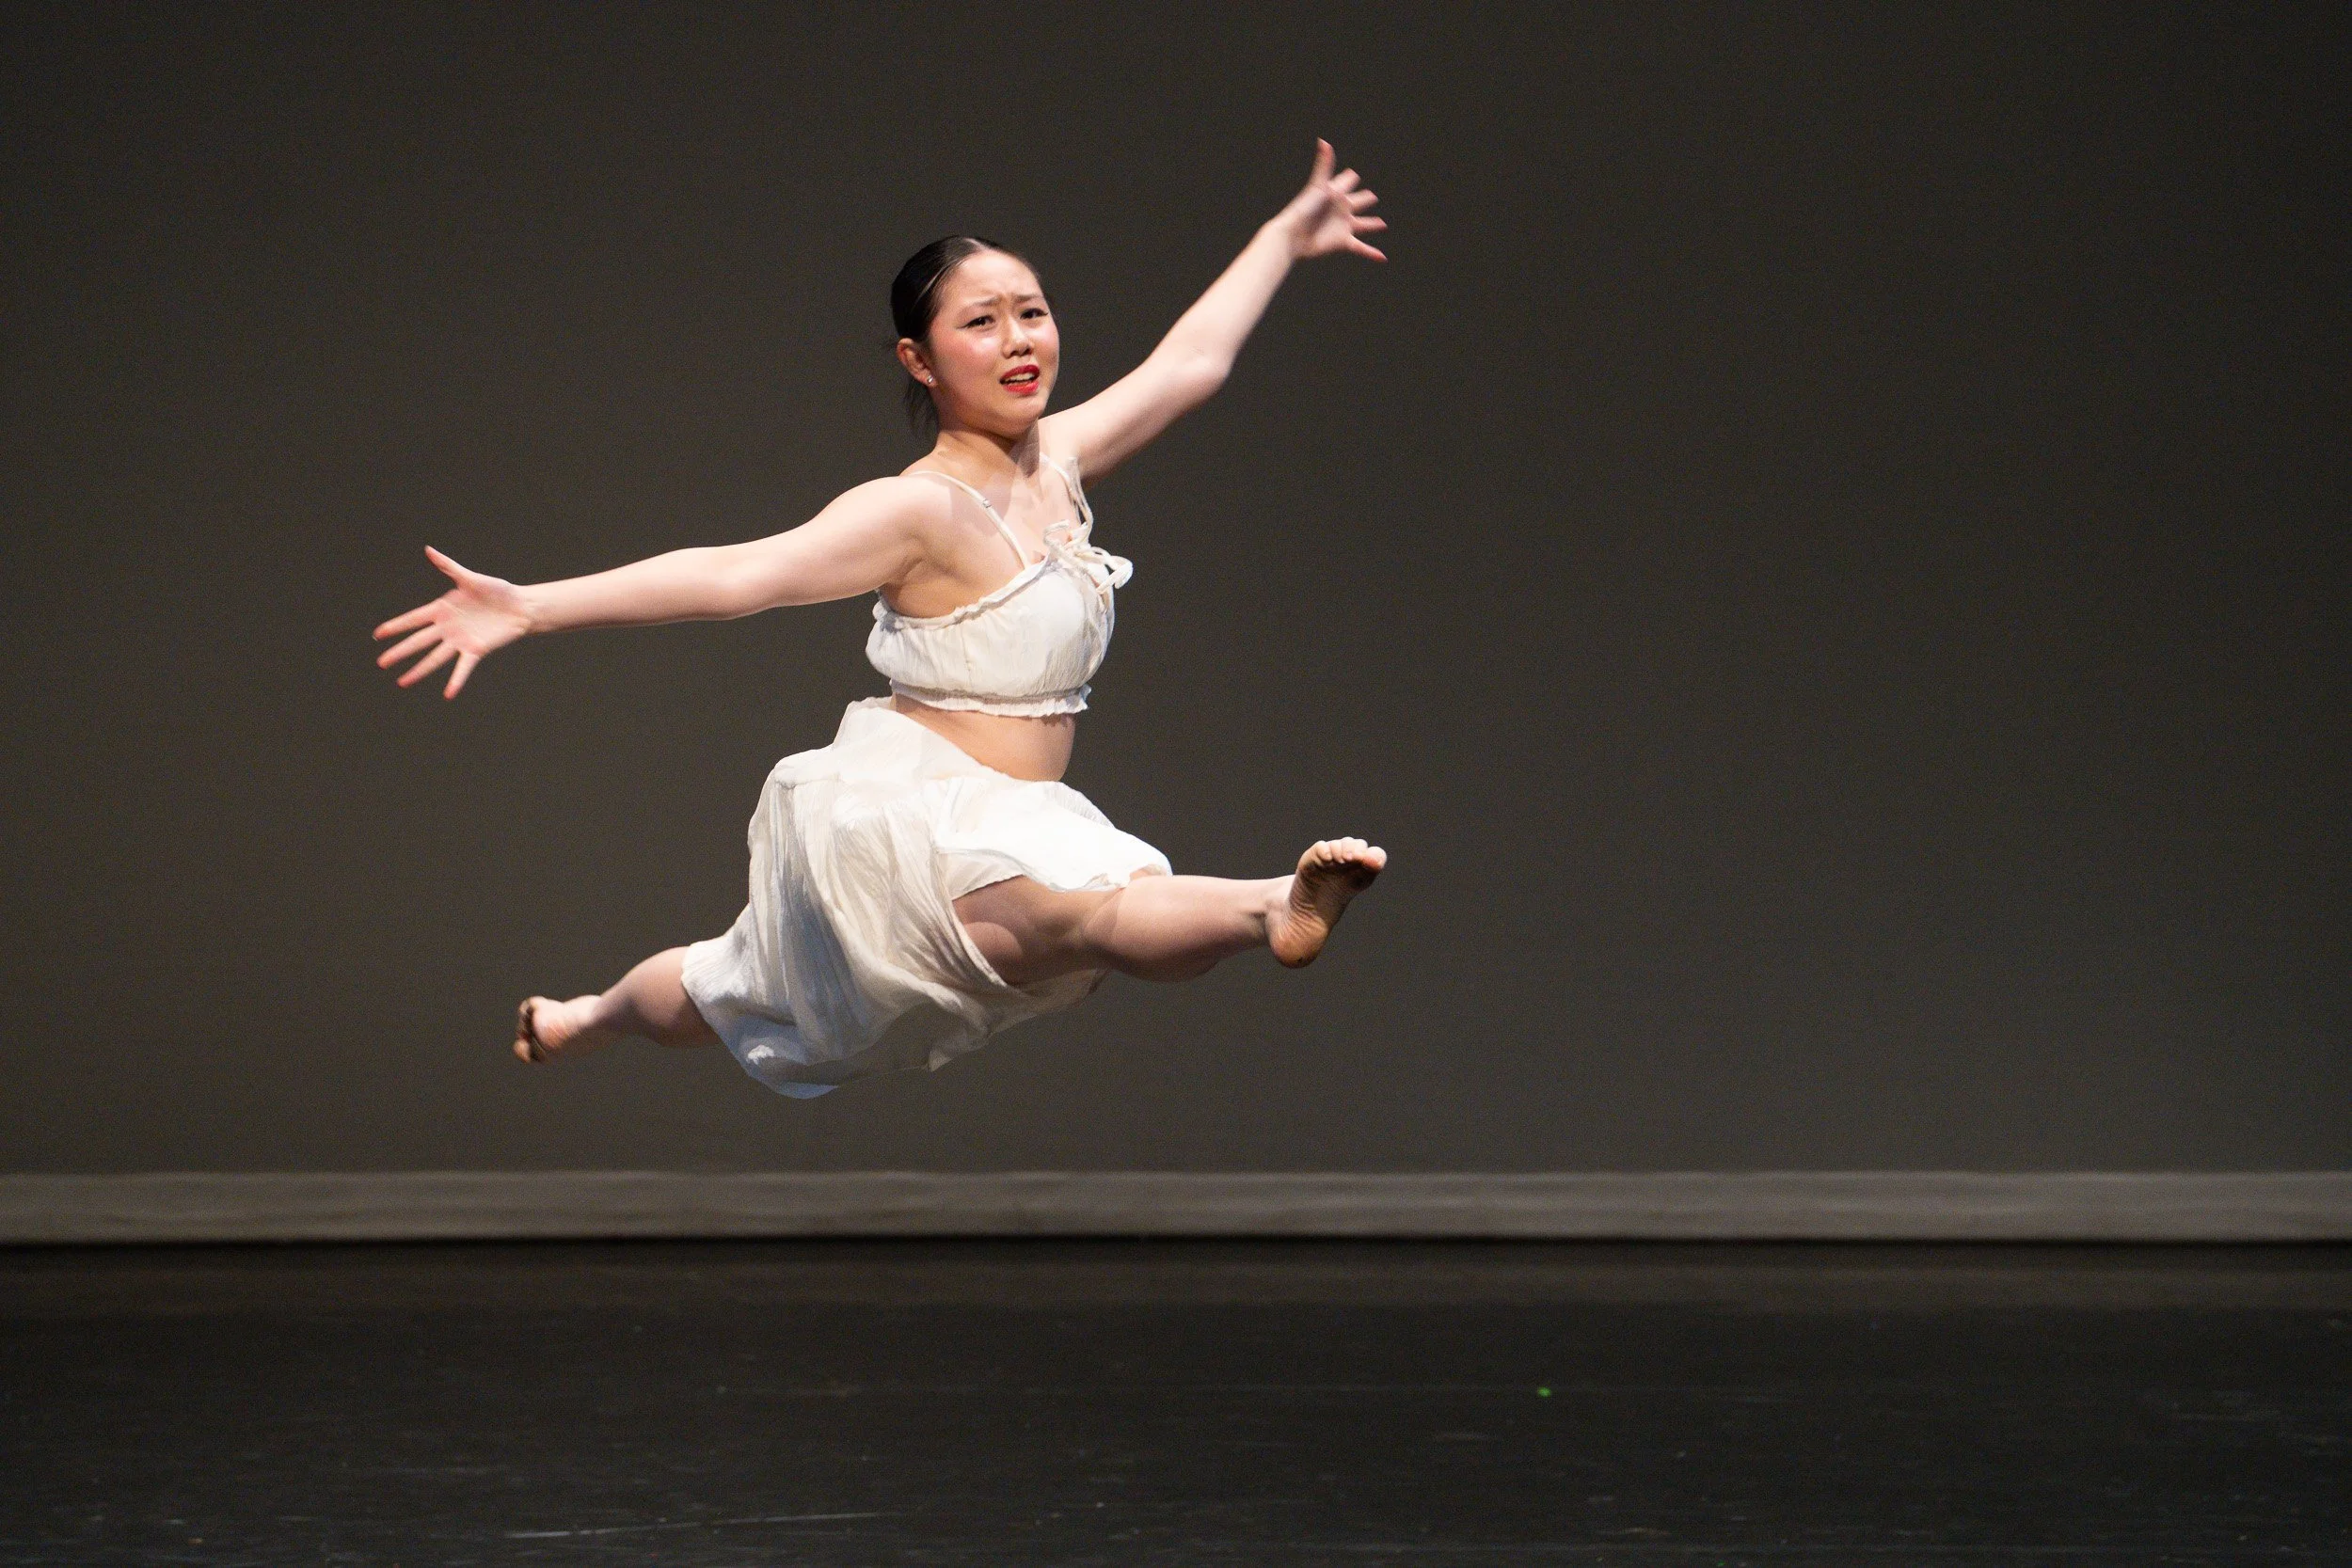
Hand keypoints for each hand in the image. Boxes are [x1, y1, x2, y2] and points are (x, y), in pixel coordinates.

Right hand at [373, 546, 531, 697]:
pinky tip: (448, 693)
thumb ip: (449, 568)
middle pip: (419, 642)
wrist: (521, 606)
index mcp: (443, 609)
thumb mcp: (471, 578)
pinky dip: (457, 680)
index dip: (396, 626)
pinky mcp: (476, 650)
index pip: (413, 619)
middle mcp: (448, 627)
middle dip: (400, 652)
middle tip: (382, 663)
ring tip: (403, 682)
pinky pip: (463, 667)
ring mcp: (460, 640)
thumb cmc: (497, 590)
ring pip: (435, 658)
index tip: (378, 634)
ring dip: (419, 670)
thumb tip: (428, 550)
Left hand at [1275, 139, 1386, 261]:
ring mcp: (1343, 226)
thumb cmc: (1304, 208)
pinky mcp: (1342, 242)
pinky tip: (1382, 258)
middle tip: (1372, 196)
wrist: (1293, 235)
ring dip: (1372, 224)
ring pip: (1363, 224)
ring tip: (1383, 223)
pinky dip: (1371, 253)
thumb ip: (1324, 165)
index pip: (1347, 182)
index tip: (1353, 174)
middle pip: (1358, 202)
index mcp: (1337, 194)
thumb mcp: (1317, 185)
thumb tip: (1324, 141)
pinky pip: (1361, 248)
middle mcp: (1341, 209)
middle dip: (1365, 199)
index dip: (1350, 178)